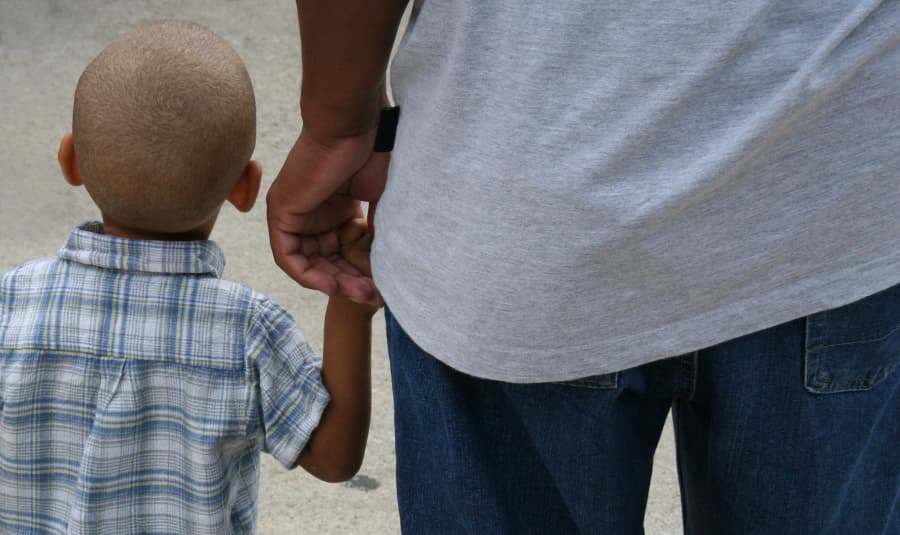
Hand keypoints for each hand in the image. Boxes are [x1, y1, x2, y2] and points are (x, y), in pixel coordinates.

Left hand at [267, 128, 388, 306]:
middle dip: (351, 284)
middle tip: (376, 298)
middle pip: (326, 262)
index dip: (362, 275)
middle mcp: (311, 213)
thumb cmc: (373, 153)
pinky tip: (333, 285)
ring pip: (309, 264)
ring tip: (362, 294)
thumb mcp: (382, 202)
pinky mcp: (280, 213)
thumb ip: (380, 233)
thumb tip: (390, 266)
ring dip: (334, 284)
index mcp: (334, 209)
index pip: (343, 254)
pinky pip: (287, 258)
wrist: (352, 126)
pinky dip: (308, 275)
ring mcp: (294, 213)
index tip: (384, 288)